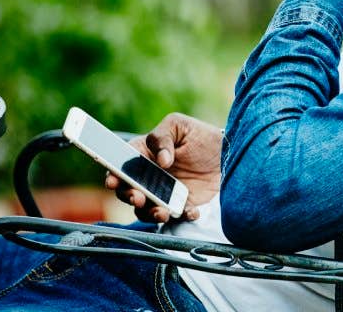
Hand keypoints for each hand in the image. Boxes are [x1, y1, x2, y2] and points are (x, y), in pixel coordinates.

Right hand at [104, 112, 221, 223]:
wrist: (229, 153)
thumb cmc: (201, 136)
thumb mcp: (180, 126)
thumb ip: (163, 137)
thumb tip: (161, 160)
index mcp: (143, 155)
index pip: (121, 166)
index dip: (113, 174)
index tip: (114, 181)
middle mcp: (149, 177)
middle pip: (129, 191)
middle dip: (129, 197)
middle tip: (138, 197)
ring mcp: (163, 193)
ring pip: (147, 209)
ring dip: (150, 213)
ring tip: (161, 211)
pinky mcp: (180, 205)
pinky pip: (175, 216)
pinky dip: (181, 216)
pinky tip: (190, 211)